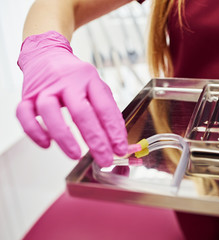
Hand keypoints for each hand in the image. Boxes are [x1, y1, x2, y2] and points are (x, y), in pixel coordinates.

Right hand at [16, 31, 127, 166]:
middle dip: (95, 139)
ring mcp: (45, 88)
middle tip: (104, 158)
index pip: (104, 107)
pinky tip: (46, 143)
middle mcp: (67, 82)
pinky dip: (34, 131)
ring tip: (75, 155)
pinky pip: (24, 114)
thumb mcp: (96, 87)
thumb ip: (108, 111)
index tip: (120, 148)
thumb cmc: (75, 76)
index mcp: (89, 79)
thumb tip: (119, 139)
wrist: (47, 55)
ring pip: (49, 112)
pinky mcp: (27, 95)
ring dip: (64, 137)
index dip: (114, 130)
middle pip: (81, 111)